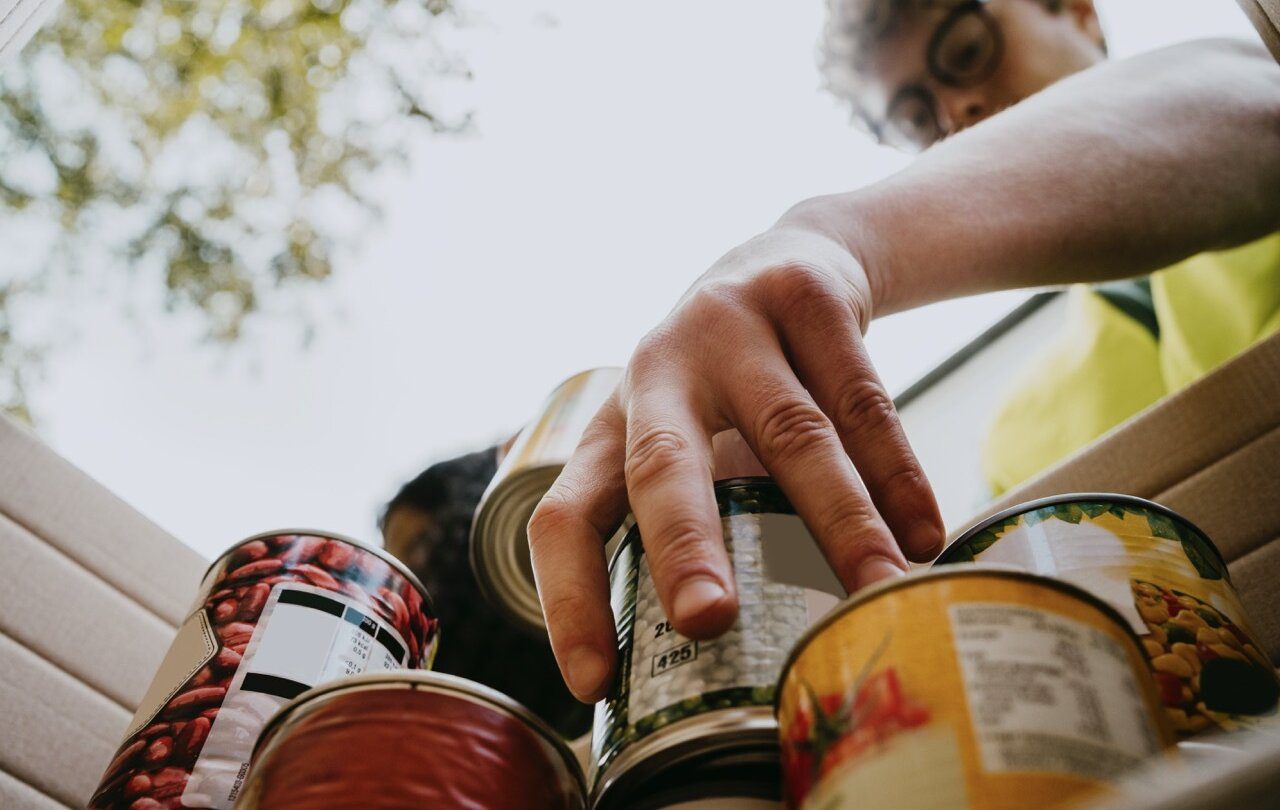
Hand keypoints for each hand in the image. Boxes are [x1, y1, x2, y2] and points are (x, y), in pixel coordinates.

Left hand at [527, 224, 943, 701]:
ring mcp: (729, 324)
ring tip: (877, 592)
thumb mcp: (689, 439)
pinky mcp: (804, 296)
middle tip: (709, 619)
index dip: (568, 599)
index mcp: (611, 425)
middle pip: (661, 462)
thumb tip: (723, 661)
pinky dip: (897, 472)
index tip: (594, 685)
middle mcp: (655, 370)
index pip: (565, 515)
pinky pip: (861, 398)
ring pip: (790, 432)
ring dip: (838, 520)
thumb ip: (696, 523)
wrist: (793, 255)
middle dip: (683, 544)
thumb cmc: (731, 386)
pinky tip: (922, 532)